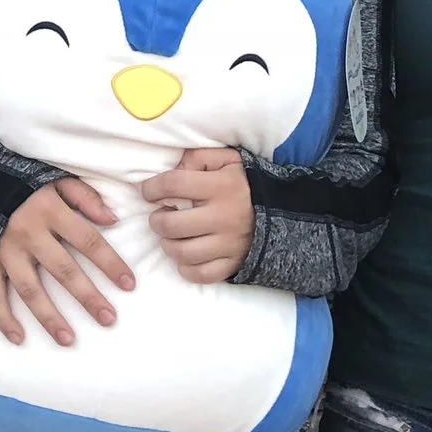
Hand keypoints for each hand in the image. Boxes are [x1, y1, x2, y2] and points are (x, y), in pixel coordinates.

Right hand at [0, 177, 133, 346]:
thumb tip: (112, 220)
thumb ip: (85, 197)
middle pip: (63, 270)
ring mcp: (5, 252)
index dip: (110, 263)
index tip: (129, 284)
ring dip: (49, 317)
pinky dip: (3, 318)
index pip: (88, 241)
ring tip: (68, 339)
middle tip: (109, 319)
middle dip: (87, 297)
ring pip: (29, 290)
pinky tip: (19, 339)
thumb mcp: (56, 180)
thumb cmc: (24, 184)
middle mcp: (28, 234)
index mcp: (50, 211)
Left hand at [142, 148, 254, 283]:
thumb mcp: (227, 160)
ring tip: (172, 236)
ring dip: (168, 245)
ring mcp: (229, 244)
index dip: (152, 188)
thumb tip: (173, 170)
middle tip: (160, 216)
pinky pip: (200, 274)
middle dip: (156, 220)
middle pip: (171, 225)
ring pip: (182, 253)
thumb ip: (199, 158)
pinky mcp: (233, 264)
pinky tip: (187, 255)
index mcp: (222, 185)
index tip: (149, 192)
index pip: (174, 184)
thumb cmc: (245, 183)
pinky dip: (186, 267)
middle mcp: (225, 216)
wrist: (283, 212)